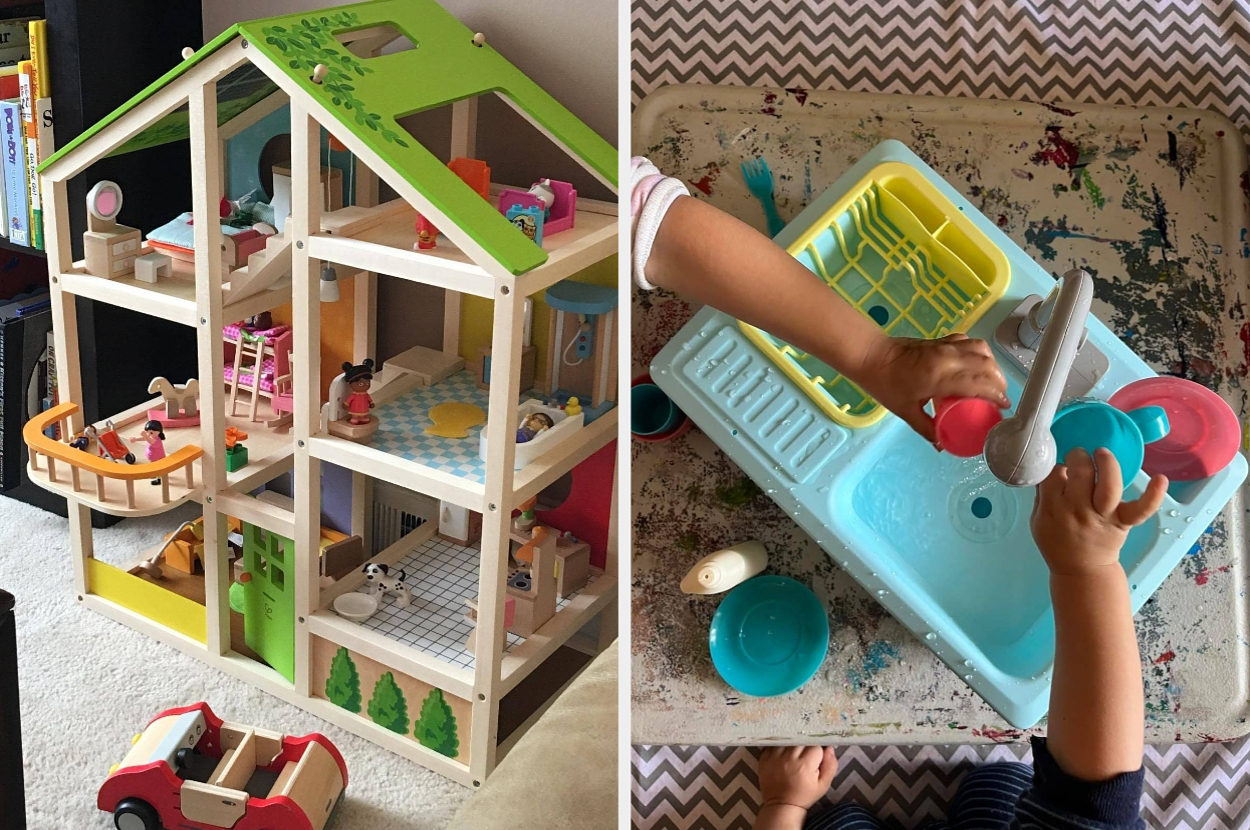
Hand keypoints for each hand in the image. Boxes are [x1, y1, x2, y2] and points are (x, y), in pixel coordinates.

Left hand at [758, 746, 836, 814]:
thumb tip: (829, 748)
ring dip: (793, 744)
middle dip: (806, 745)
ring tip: (794, 755)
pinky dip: (780, 746)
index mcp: (805, 764)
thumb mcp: (824, 784)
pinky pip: (774, 743)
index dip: (818, 749)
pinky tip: (783, 755)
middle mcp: (788, 757)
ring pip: (788, 739)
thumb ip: (830, 765)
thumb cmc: (805, 795)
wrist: (782, 805)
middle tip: (806, 756)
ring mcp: (774, 756)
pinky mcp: (764, 757)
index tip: (817, 756)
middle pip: (801, 739)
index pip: (815, 745)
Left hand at [855, 333, 1007, 443]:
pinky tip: (976, 364)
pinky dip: (979, 352)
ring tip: (992, 382)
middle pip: (987, 366)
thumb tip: (942, 445)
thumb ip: (927, 428)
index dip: (996, 395)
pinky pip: (969, 342)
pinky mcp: (942, 339)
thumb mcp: (906, 411)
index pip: (979, 383)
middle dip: (999, 382)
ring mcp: (946, 346)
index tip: (1004, 406)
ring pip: (982, 350)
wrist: (871, 356)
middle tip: (999, 398)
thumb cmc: (886, 385)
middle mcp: (948, 358)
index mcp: (940, 377)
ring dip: (992, 366)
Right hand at [1031, 448, 1167, 576]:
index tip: (1060, 468)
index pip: (1053, 475)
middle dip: (1078, 457)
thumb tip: (1056, 467)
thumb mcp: (1038, 519)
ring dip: (1107, 464)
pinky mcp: (1123, 522)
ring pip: (1108, 486)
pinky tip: (1160, 479)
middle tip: (1078, 457)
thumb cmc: (1058, 541)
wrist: (1082, 570)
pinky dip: (1153, 495)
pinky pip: (1141, 510)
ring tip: (1101, 453)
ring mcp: (1102, 516)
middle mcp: (1078, 510)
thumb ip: (1044, 494)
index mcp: (1053, 509)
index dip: (1057, 466)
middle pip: (1080, 474)